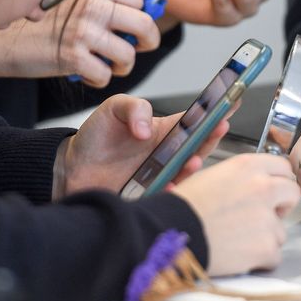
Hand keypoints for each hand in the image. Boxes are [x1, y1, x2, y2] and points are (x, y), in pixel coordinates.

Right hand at [0, 0, 159, 86]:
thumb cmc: (37, 18)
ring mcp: (84, 31)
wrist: (1, 38)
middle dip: (148, 41)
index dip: (143, 14)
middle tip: (138, 47)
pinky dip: (99, 79)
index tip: (137, 25)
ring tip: (106, 63)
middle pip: (145, 24)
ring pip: (129, 55)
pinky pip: (105, 75)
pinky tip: (86, 73)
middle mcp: (92, 5)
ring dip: (121, 65)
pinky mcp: (73, 57)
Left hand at [54, 94, 228, 197]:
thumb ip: (134, 108)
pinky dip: (172, 191)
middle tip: (218, 128)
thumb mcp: (113, 108)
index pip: (195, 121)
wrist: (70, 169)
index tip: (230, 104)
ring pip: (186, 173)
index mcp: (164, 131)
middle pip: (198, 147)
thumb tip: (147, 129)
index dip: (214, 113)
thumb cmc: (95, 137)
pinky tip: (171, 185)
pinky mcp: (149, 195)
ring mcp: (160, 176)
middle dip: (212, 138)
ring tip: (194, 159)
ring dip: (193, 166)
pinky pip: (166, 195)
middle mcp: (167, 154)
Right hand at [173, 153, 300, 275]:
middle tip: (261, 216)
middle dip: (280, 205)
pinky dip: (260, 259)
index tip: (271, 192)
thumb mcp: (211, 176)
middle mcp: (262, 187)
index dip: (277, 181)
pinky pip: (274, 255)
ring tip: (238, 239)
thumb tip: (256, 184)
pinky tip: (239, 255)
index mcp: (248, 167)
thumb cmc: (183, 207)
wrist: (169, 233)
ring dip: (266, 236)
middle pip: (292, 193)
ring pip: (281, 229)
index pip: (283, 167)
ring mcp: (267, 218)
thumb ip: (241, 178)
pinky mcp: (266, 246)